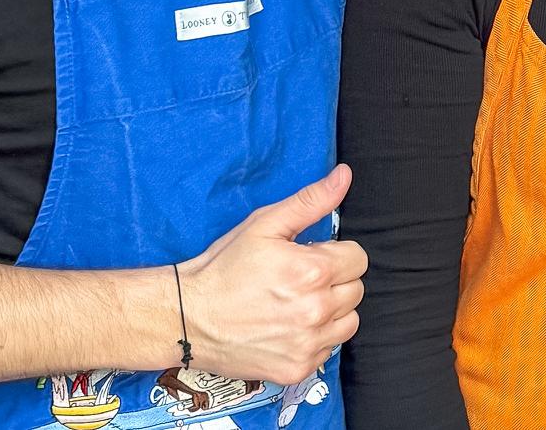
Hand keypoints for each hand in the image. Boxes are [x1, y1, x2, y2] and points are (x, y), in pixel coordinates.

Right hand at [175, 164, 367, 384]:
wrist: (187, 317)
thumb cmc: (224, 268)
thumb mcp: (264, 225)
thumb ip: (311, 201)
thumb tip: (344, 176)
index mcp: (313, 272)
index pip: (359, 259)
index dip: (335, 253)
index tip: (311, 256)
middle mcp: (315, 311)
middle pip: (356, 290)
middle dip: (334, 280)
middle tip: (299, 280)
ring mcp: (307, 344)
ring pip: (348, 322)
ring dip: (331, 311)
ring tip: (297, 303)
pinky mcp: (297, 369)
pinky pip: (328, 350)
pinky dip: (315, 339)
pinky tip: (288, 327)